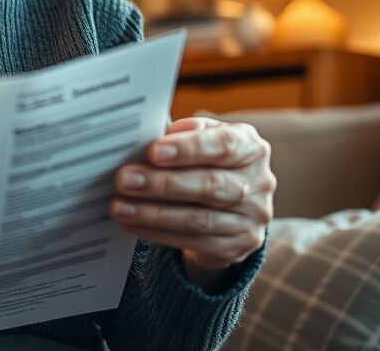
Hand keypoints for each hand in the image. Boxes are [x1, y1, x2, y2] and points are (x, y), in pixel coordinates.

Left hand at [110, 117, 274, 276]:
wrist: (229, 208)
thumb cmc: (206, 162)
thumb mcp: (201, 139)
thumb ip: (184, 133)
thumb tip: (158, 134)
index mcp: (252, 147)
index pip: (224, 146)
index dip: (189, 149)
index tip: (153, 151)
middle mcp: (260, 182)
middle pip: (209, 185)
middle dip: (162, 183)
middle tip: (125, 179)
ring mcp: (253, 218)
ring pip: (199, 219)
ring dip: (153, 213)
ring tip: (119, 206)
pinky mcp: (239, 246)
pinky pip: (194, 241)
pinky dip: (157, 232)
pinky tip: (132, 224)